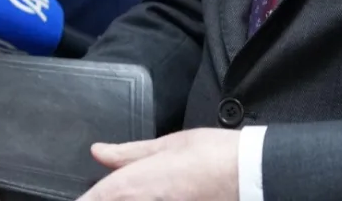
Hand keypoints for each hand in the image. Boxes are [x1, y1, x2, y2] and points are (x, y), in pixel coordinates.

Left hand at [75, 128, 240, 200]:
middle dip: (107, 197)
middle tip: (134, 185)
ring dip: (127, 199)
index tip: (85, 197)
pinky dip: (151, 200)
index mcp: (130, 187)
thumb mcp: (168, 146)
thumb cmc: (214, 157)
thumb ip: (129, 154)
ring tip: (153, 187)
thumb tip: (99, 152)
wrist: (255, 178)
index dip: (86, 199)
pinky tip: (162, 193)